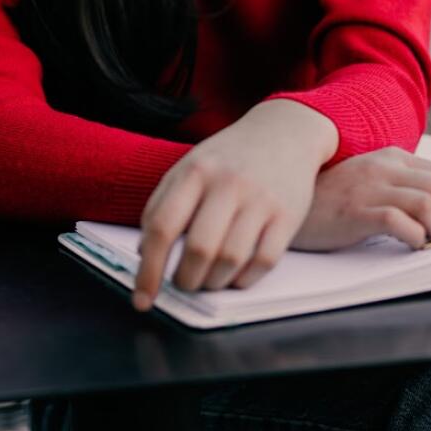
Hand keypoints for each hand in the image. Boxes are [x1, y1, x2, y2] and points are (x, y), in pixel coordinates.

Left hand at [132, 102, 334, 309]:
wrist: (284, 130)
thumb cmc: (228, 157)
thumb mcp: (188, 167)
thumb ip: (162, 205)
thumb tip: (144, 254)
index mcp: (195, 171)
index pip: (162, 227)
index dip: (148, 270)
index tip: (143, 300)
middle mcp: (228, 183)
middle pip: (198, 250)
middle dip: (185, 280)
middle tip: (183, 284)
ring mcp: (260, 199)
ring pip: (230, 260)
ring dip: (213, 283)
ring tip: (207, 280)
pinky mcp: (288, 215)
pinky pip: (264, 262)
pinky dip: (245, 279)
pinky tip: (235, 276)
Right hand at [290, 147, 430, 256]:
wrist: (288, 208)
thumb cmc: (332, 203)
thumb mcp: (372, 184)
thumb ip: (404, 190)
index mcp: (396, 159)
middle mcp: (387, 167)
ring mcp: (370, 187)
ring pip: (429, 204)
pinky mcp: (355, 210)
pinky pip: (398, 221)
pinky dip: (417, 238)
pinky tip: (416, 249)